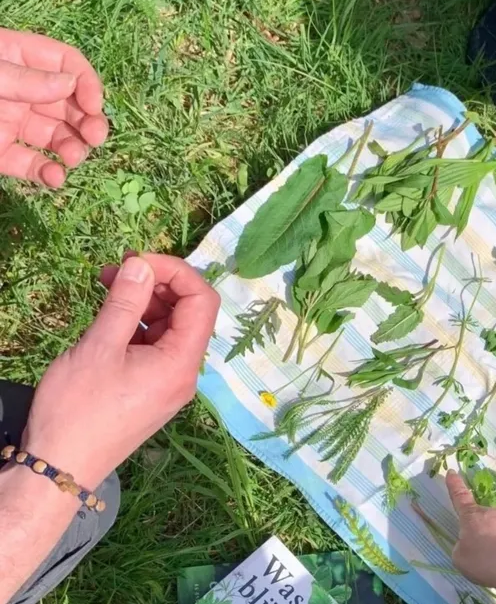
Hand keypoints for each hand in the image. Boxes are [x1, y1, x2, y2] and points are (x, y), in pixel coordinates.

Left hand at [0, 28, 108, 187]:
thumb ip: (25, 79)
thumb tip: (70, 85)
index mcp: (17, 60)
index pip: (67, 63)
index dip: (86, 83)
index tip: (93, 105)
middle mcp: (21, 92)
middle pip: (70, 104)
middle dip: (88, 122)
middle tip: (96, 137)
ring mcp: (12, 123)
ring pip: (57, 137)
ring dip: (74, 149)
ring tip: (73, 158)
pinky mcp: (1, 154)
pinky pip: (31, 165)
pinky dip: (47, 174)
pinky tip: (56, 179)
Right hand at [21, 254, 218, 488]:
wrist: (59, 468)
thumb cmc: (78, 408)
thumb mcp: (99, 347)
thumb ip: (126, 303)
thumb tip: (143, 265)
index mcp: (182, 362)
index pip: (203, 301)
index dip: (176, 272)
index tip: (137, 260)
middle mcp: (185, 373)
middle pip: (189, 313)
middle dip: (158, 284)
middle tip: (116, 269)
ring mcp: (169, 383)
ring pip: (170, 328)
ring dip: (145, 302)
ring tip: (107, 286)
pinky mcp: (152, 390)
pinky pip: (156, 347)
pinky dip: (139, 326)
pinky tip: (111, 317)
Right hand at [445, 471, 495, 592]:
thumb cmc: (484, 563)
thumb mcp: (460, 558)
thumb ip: (462, 545)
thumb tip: (470, 542)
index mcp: (472, 517)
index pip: (460, 497)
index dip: (454, 485)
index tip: (451, 472)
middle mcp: (492, 512)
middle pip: (482, 518)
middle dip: (480, 529)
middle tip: (480, 550)